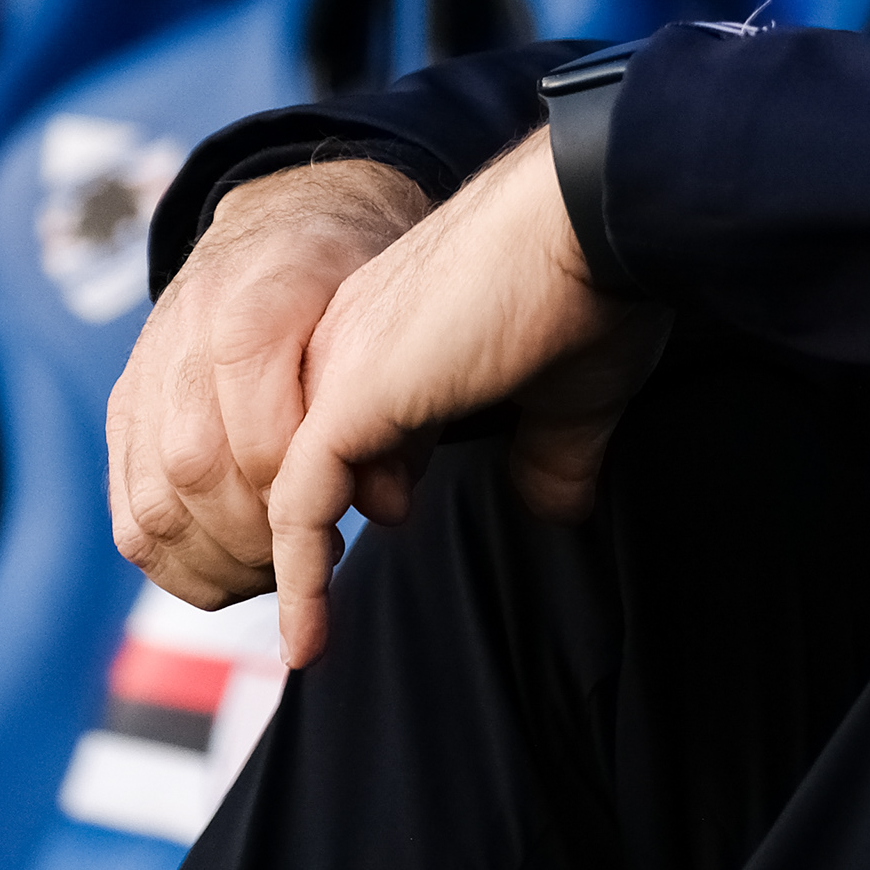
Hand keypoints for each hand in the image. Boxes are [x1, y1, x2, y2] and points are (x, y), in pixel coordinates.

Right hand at [107, 159, 425, 610]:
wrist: (291, 220)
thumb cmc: (360, 277)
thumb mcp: (396, 318)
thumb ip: (396, 406)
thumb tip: (384, 510)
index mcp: (258, 300)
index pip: (259, 436)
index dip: (295, 500)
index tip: (338, 529)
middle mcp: (185, 332)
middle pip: (195, 472)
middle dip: (256, 541)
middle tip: (306, 565)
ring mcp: (145, 371)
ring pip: (151, 502)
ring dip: (213, 561)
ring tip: (272, 571)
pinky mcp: (125, 407)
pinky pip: (127, 511)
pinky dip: (173, 560)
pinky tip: (229, 566)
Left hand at [264, 132, 670, 667]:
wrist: (589, 229)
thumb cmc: (592, 291)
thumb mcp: (569, 393)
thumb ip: (550, 451)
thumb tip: (556, 508)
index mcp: (392, 329)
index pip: (345, 425)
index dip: (364, 489)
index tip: (389, 534)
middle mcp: (347, 344)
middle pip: (292, 458)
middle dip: (300, 539)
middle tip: (318, 614)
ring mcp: (337, 373)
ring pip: (278, 491)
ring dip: (289, 572)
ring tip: (309, 640)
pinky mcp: (346, 406)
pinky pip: (298, 513)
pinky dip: (301, 581)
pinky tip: (310, 640)